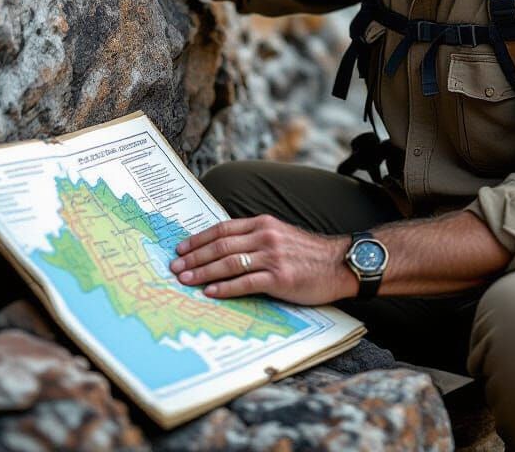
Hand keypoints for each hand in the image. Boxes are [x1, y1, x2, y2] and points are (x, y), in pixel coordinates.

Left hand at [169, 215, 356, 304]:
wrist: (339, 263)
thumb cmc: (308, 254)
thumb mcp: (280, 235)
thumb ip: (255, 238)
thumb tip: (224, 249)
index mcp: (263, 223)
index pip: (223, 229)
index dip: (199, 239)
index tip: (181, 249)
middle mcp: (265, 236)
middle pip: (221, 246)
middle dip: (194, 257)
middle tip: (175, 267)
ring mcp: (272, 256)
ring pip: (229, 263)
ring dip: (203, 272)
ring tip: (186, 280)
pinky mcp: (280, 277)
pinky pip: (246, 283)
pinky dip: (225, 287)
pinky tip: (210, 292)